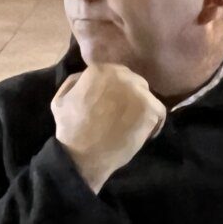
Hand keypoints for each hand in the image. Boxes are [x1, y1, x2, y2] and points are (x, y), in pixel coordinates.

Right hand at [52, 64, 165, 193]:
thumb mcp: (63, 97)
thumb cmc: (70, 128)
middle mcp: (122, 76)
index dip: (117, 89)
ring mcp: (139, 92)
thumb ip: (78, 81)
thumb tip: (91, 76)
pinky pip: (159, 111)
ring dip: (142, 108)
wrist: (83, 154)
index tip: (114, 102)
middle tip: (125, 113)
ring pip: (147, 96)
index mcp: (101, 69)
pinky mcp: (150, 110)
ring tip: (133, 123)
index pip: (117, 73)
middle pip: (135, 83)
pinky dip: (155, 122)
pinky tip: (145, 131)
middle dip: (131, 97)